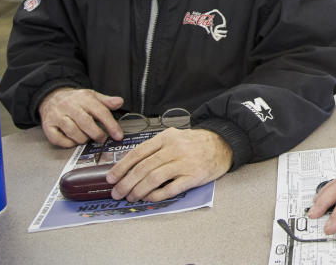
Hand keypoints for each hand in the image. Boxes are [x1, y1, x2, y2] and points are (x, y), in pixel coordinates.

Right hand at [38, 87, 123, 146]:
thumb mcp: (92, 96)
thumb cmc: (76, 100)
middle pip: (86, 123)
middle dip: (97, 134)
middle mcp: (69, 106)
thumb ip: (106, 101)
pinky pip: (57, 139)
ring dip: (83, 139)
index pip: (100, 111)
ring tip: (87, 138)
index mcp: (84, 98)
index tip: (118, 136)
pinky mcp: (47, 125)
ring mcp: (57, 116)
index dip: (111, 125)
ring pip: (72, 132)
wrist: (51, 97)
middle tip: (102, 139)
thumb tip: (120, 102)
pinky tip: (73, 141)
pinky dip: (67, 143)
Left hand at [106, 128, 231, 202]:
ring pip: (154, 179)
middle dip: (126, 183)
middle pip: (143, 168)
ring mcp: (184, 163)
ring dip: (138, 190)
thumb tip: (130, 165)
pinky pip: (170, 189)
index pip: (138, 153)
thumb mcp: (174, 137)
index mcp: (166, 137)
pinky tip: (149, 198)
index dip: (121, 167)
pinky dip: (156, 195)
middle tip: (116, 193)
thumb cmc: (196, 143)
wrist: (224, 143)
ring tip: (130, 197)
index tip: (111, 178)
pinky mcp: (193, 176)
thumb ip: (155, 148)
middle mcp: (174, 149)